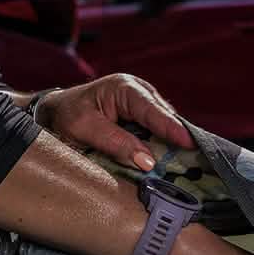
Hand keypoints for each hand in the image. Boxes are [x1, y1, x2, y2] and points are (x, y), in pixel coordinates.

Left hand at [36, 74, 193, 170]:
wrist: (55, 112)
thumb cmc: (66, 116)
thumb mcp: (84, 129)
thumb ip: (115, 143)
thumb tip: (148, 162)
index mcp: (125, 88)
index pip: (152, 110)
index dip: (172, 129)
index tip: (191, 145)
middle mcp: (139, 92)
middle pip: (166, 118)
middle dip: (179, 139)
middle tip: (198, 161)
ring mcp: (144, 105)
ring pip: (165, 128)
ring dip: (174, 146)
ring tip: (193, 166)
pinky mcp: (143, 120)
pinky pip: (158, 134)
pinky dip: (164, 148)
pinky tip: (173, 165)